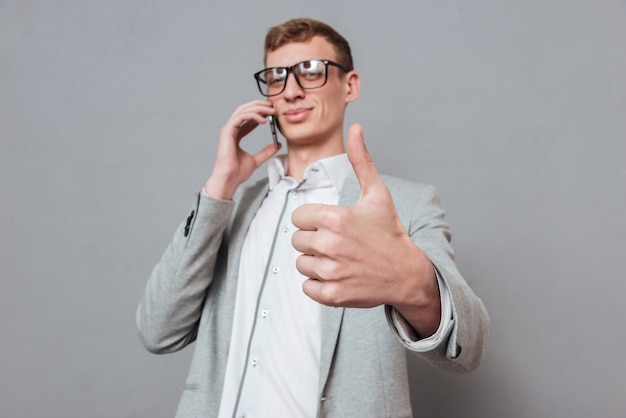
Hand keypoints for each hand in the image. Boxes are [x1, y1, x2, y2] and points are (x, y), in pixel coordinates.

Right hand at [204, 100, 281, 199]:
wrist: (229, 179)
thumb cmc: (237, 173)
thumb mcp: (257, 160)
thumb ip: (266, 151)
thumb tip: (277, 145)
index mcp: (236, 135)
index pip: (248, 118)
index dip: (260, 113)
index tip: (272, 112)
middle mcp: (231, 130)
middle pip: (245, 110)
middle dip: (259, 106)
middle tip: (272, 106)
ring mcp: (228, 130)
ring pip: (243, 111)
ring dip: (258, 108)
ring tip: (271, 111)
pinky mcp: (227, 132)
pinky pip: (241, 117)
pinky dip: (253, 116)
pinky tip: (263, 120)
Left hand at [291, 124, 440, 335]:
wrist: (407, 272)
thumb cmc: (389, 232)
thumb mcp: (377, 194)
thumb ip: (361, 161)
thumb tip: (356, 128)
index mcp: (334, 218)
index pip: (298, 217)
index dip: (312, 220)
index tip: (331, 224)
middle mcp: (329, 245)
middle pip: (297, 240)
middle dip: (313, 240)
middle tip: (337, 243)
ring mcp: (331, 272)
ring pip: (301, 263)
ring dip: (315, 262)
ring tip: (338, 259)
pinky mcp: (332, 295)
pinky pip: (307, 287)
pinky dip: (318, 284)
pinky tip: (337, 275)